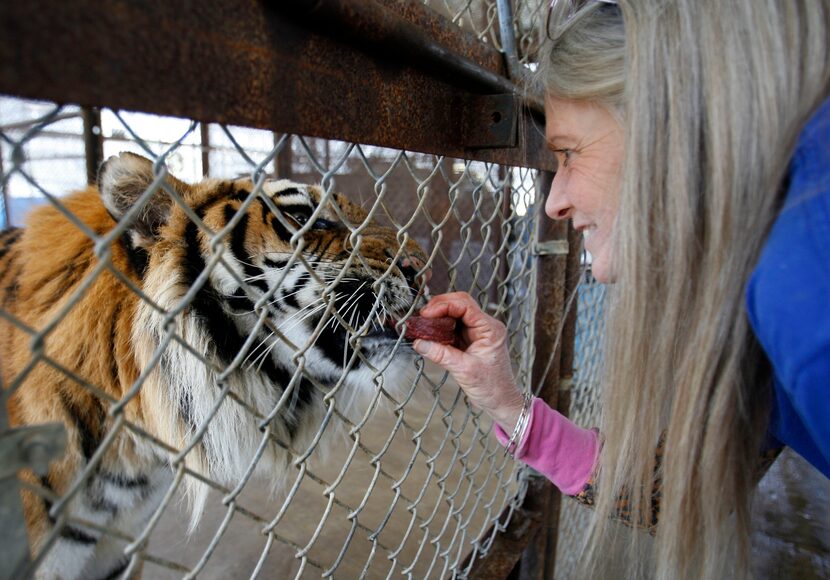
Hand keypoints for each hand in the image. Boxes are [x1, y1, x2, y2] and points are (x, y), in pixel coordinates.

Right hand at [412, 292, 524, 431]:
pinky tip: (430, 334)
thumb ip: (441, 354)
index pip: (465, 305)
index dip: (443, 305)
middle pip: (460, 304)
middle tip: (422, 317)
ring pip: (455, 314)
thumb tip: (419, 343)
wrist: (501, 401)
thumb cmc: (491, 387)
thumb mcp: (464, 370)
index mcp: (490, 329)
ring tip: (423, 324)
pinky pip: (453, 327)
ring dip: (439, 317)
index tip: (426, 314)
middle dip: (439, 307)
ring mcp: (478, 332)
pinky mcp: (470, 340)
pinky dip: (440, 328)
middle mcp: (485, 326)